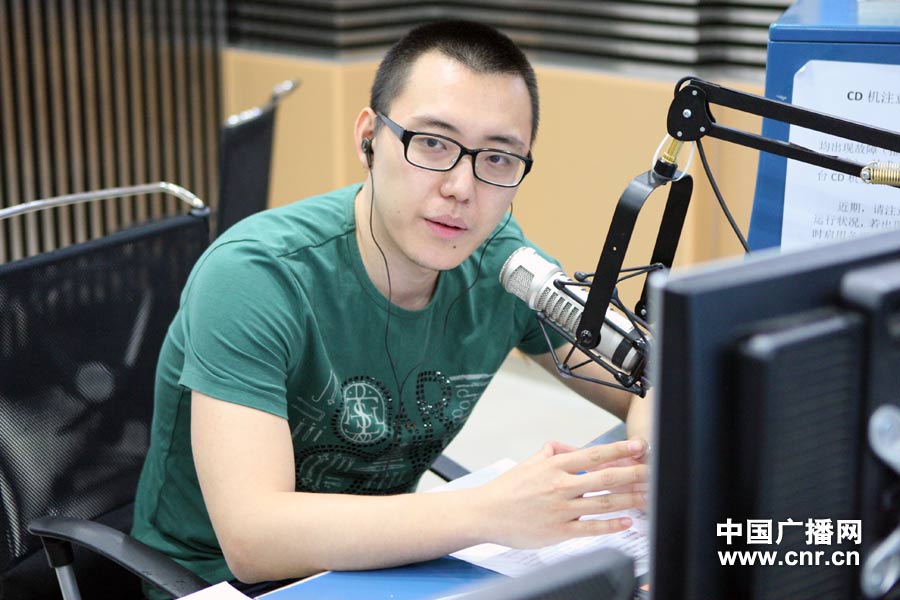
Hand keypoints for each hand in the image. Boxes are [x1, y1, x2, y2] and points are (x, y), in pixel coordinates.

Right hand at [474, 439, 648, 548]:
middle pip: (605, 478)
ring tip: (648, 497)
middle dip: (633, 475)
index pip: (594, 455)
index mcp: (554, 466)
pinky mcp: (559, 531)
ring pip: (603, 503)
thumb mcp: (529, 462)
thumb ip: (552, 452)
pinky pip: (591, 528)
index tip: (638, 448)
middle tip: (652, 472)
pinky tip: (626, 522)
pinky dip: (610, 525)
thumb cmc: (506, 490)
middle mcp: (561, 486)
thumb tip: (570, 447)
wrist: (485, 514)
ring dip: (629, 499)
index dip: (619, 450)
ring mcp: (561, 509)